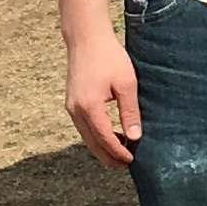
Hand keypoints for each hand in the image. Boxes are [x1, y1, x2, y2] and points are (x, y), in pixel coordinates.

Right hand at [66, 32, 140, 168]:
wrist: (87, 39)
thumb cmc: (110, 58)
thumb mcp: (126, 84)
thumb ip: (130, 111)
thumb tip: (135, 137)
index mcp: (89, 107)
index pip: (104, 139)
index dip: (118, 152)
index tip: (131, 160)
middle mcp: (76, 110)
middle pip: (91, 143)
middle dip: (108, 157)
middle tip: (126, 165)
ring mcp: (71, 107)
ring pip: (86, 137)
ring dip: (101, 148)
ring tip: (120, 155)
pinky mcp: (71, 103)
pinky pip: (83, 127)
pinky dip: (95, 136)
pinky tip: (110, 137)